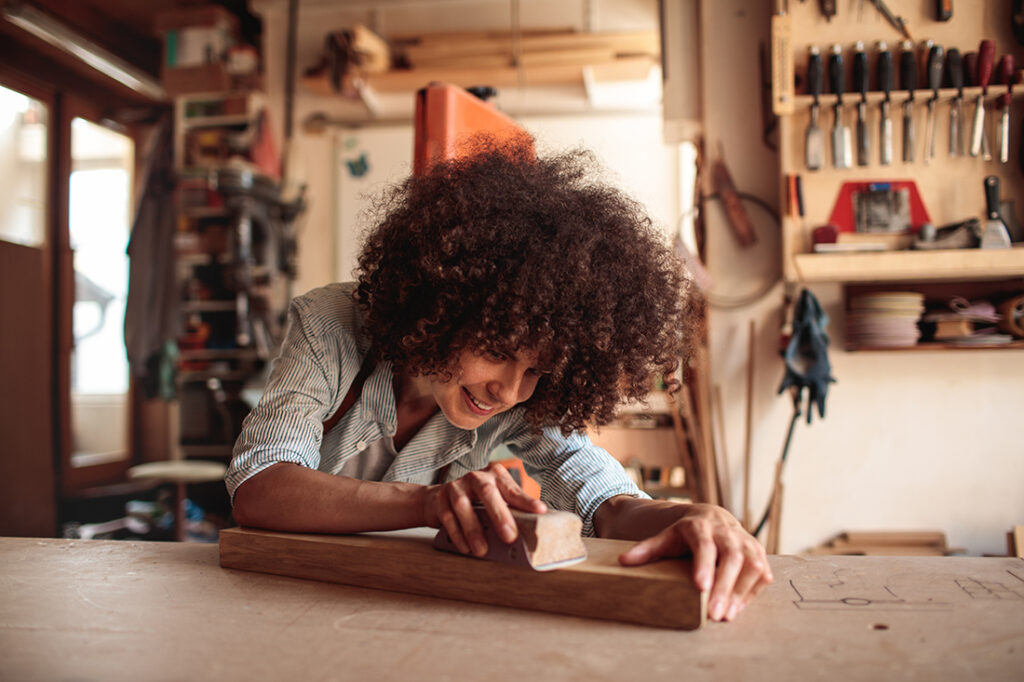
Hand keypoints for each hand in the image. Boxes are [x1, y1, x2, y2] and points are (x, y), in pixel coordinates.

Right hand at [421, 462, 546, 557]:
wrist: (437, 498)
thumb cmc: (475, 502)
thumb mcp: (495, 500)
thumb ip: (510, 509)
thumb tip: (533, 530)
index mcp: (495, 476)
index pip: (513, 490)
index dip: (526, 501)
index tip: (540, 512)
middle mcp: (476, 477)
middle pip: (488, 493)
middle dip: (500, 516)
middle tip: (509, 537)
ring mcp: (456, 486)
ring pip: (464, 506)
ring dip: (474, 530)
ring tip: (482, 550)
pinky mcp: (440, 499)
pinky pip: (448, 517)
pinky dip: (457, 534)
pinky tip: (465, 548)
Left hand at [617, 503, 772, 621]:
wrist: (712, 518)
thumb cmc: (685, 534)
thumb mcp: (665, 538)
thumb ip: (647, 549)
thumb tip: (623, 562)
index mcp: (701, 527)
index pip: (705, 546)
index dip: (705, 565)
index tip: (700, 586)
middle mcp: (727, 532)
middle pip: (732, 558)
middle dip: (724, 587)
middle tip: (714, 615)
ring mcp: (746, 542)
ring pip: (752, 565)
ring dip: (741, 592)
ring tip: (726, 616)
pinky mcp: (759, 553)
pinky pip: (762, 573)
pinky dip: (751, 592)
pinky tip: (737, 608)